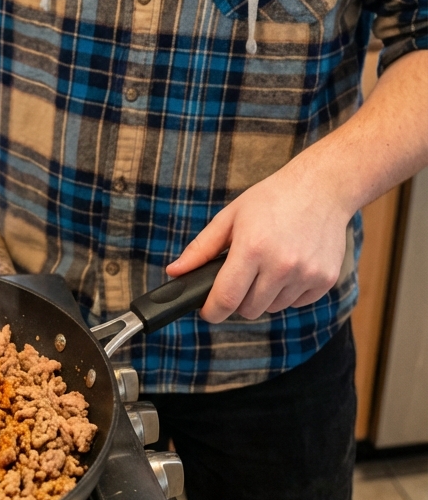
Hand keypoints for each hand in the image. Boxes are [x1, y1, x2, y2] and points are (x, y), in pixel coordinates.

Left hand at [165, 153, 351, 321]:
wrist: (320, 188)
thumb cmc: (271, 199)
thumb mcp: (230, 217)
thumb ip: (201, 249)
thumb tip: (174, 272)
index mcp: (252, 248)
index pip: (226, 299)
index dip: (211, 311)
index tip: (207, 310)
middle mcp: (281, 265)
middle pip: (249, 310)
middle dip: (238, 299)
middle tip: (240, 277)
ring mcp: (306, 275)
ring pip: (273, 307)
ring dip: (264, 295)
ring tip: (268, 263)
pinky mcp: (325, 280)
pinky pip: (297, 303)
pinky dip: (288, 292)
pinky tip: (290, 264)